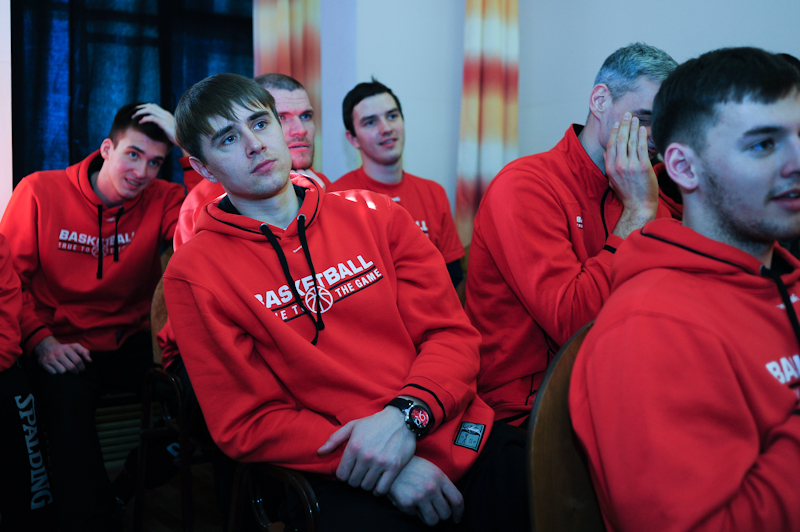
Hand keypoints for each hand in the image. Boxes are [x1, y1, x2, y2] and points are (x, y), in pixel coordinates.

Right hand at [34, 335, 91, 374]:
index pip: (77, 360)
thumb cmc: (64, 349)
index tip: (83, 370)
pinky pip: (54, 373)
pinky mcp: (44, 364)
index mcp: (66, 348)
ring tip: (66, 368)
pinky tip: (57, 368)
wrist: (46, 347)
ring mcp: (50, 358)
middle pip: (71, 367)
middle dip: (76, 372)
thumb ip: (84, 352)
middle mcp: (58, 353)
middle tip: (77, 372)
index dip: (82, 367)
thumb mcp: (75, 347)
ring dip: (65, 372)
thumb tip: (90, 361)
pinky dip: (57, 372)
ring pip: (62, 371)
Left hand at [132, 103, 177, 145]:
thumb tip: (156, 129)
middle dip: (140, 108)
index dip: (144, 107)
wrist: (186, 142)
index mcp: (167, 115)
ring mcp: (165, 118)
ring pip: (150, 110)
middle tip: (133, 113)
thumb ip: (163, 127)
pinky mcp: (165, 123)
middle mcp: (166, 114)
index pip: (154, 106)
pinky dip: (144, 118)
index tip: (137, 112)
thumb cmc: (178, 139)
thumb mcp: (169, 131)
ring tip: (134, 117)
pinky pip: (152, 118)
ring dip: (140, 112)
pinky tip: (140, 122)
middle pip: (150, 106)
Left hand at [318, 406, 415, 494]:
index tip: (349, 471)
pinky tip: (378, 482)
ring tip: (369, 476)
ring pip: (366, 487)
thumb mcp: (352, 426)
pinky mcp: (394, 467)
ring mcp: (380, 462)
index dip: (343, 475)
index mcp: (354, 446)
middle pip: (353, 482)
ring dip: (366, 484)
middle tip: (360, 473)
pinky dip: (378, 490)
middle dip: (354, 479)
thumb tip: (319, 453)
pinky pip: (381, 489)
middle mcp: (366, 456)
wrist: (401, 420)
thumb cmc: (374, 423)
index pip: (341, 475)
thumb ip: (334, 440)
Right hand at [388, 456, 463, 525]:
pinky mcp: (407, 503)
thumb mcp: (431, 470)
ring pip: (433, 520)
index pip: (457, 500)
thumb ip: (442, 484)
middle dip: (441, 515)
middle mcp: (431, 487)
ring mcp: (420, 496)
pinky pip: (416, 517)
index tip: (456, 518)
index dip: (459, 513)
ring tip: (422, 509)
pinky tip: (408, 501)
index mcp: (440, 477)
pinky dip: (412, 512)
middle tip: (434, 511)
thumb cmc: (411, 467)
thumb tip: (450, 503)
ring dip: (429, 517)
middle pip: (446, 513)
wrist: (389, 464)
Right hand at [604, 112, 658, 237]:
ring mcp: (631, 166)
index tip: (617, 123)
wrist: (639, 205)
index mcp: (610, 168)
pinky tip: (643, 129)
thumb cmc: (627, 194)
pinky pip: (641, 148)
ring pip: (631, 142)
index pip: (611, 145)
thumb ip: (608, 165)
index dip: (614, 132)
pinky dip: (642, 137)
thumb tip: (607, 153)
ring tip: (636, 119)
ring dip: (633, 128)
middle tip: (627, 114)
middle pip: (620, 140)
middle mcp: (619, 165)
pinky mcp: (643, 167)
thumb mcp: (612, 180)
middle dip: (624, 125)